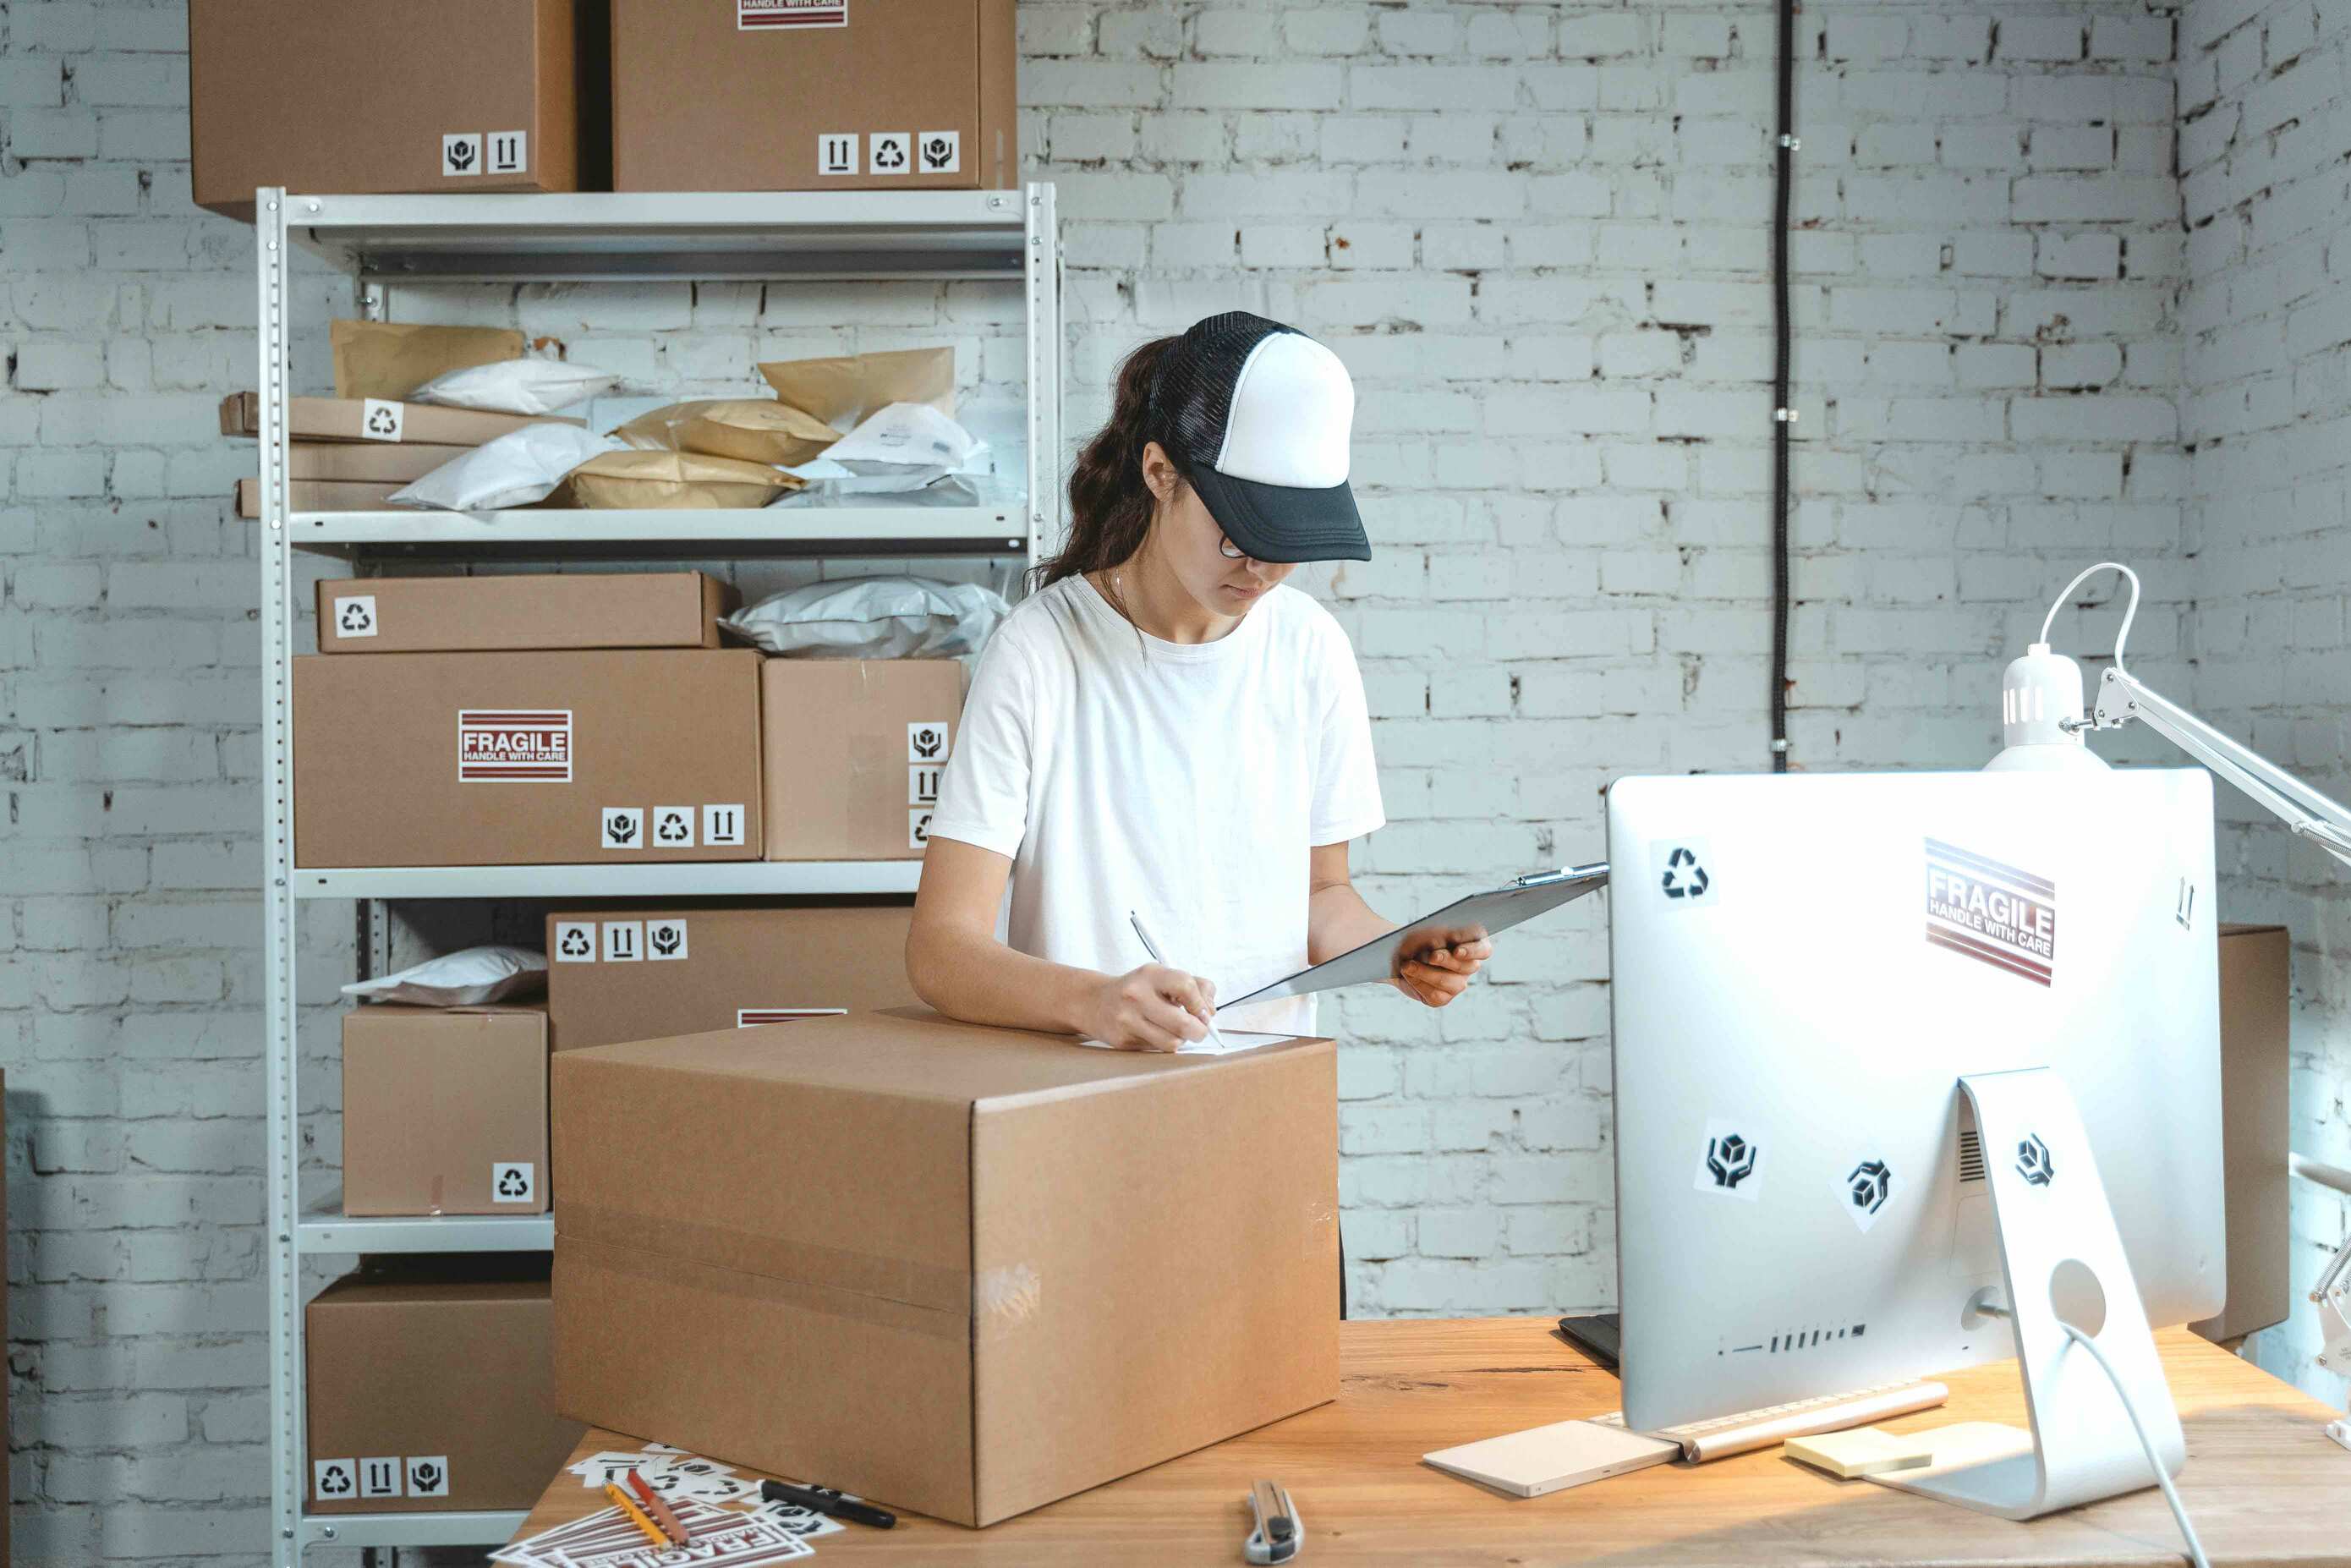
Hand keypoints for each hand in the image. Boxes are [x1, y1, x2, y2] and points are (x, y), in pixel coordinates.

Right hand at [1083, 964, 1216, 1050]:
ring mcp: (1128, 1020)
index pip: (1186, 986)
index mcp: (1150, 975)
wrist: (1095, 1002)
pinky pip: (1157, 1049)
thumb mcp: (1163, 976)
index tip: (1204, 1011)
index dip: (1201, 1003)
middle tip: (1199, 1028)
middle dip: (1199, 1030)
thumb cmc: (1139, 989)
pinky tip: (1156, 1032)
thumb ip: (1195, 986)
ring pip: (1172, 1042)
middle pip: (1183, 1024)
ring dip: (1181, 1039)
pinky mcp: (1124, 1041)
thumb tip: (1211, 1012)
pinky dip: (1164, 1043)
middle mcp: (1136, 996)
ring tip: (1176, 1030)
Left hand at [1393, 927, 1491, 1007]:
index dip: (1472, 951)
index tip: (1457, 951)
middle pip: (1468, 967)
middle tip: (1431, 956)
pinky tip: (1407, 974)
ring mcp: (1457, 984)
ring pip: (1450, 983)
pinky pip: (1435, 995)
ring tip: (1408, 965)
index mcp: (1472, 946)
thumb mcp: (1424, 932)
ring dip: (1426, 973)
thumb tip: (1440, 942)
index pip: (1483, 950)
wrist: (1397, 955)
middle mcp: (1468, 967)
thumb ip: (1436, 935)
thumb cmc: (1416, 940)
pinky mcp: (1442, 997)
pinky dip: (1418, 983)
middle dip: (1447, 960)